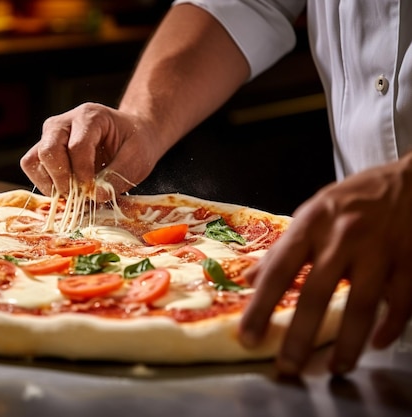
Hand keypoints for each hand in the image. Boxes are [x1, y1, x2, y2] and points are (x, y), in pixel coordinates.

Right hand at [20, 103, 162, 200]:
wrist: (131, 135)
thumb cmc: (135, 144)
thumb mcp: (137, 158)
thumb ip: (118, 176)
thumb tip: (94, 196)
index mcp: (90, 116)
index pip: (77, 146)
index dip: (83, 173)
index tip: (93, 191)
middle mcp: (64, 122)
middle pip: (48, 150)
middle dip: (62, 179)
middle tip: (79, 196)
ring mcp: (50, 135)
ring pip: (33, 160)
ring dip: (50, 183)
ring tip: (72, 194)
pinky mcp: (44, 149)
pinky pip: (32, 167)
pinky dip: (44, 184)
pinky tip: (65, 190)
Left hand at [239, 153, 411, 374]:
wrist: (408, 181)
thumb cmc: (351, 199)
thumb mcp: (311, 214)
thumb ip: (282, 249)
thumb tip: (247, 279)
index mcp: (312, 224)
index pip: (280, 270)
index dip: (261, 305)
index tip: (248, 336)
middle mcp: (344, 237)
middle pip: (318, 293)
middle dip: (300, 335)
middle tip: (288, 366)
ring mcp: (381, 250)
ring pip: (363, 305)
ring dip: (348, 343)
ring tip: (334, 368)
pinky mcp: (411, 262)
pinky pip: (401, 302)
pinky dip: (390, 327)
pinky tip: (376, 343)